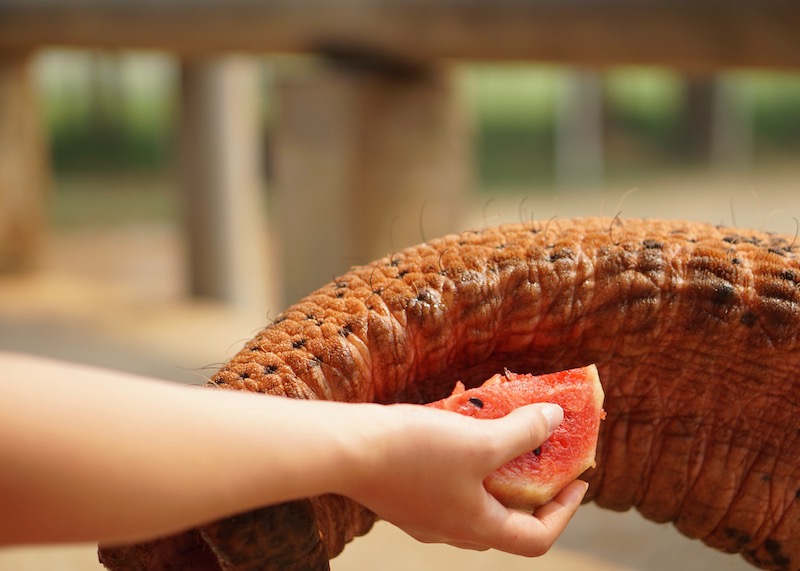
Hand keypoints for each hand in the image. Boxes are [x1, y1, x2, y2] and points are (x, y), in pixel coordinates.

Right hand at [339, 402, 587, 555]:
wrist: (346, 449)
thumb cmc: (414, 452)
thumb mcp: (480, 441)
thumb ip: (522, 432)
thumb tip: (555, 420)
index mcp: (475, 527)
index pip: (536, 538)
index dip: (564, 511)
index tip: (578, 480)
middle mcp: (450, 528)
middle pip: (506, 520)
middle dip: (532, 490)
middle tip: (544, 457)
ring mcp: (424, 513)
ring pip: (475, 500)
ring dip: (498, 472)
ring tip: (505, 436)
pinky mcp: (404, 492)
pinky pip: (448, 484)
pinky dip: (466, 462)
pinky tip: (461, 430)